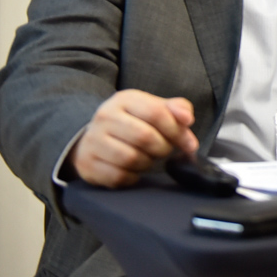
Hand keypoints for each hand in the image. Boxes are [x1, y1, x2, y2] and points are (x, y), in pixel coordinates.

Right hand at [69, 90, 198, 186]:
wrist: (96, 137)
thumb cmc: (134, 122)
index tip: (189, 143)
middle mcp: (105, 117)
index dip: (178, 131)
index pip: (156, 113)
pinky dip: (133, 176)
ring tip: (148, 158)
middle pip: (145, 137)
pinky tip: (134, 169)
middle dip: (163, 148)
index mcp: (124, 100)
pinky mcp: (87, 164)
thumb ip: (177, 110)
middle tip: (165, 150)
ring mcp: (93, 141)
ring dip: (148, 163)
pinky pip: (118, 176)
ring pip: (131, 158)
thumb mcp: (155, 108)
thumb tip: (187, 118)